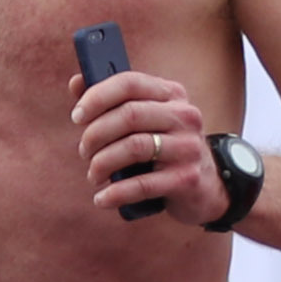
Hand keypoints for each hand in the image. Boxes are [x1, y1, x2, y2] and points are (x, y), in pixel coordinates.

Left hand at [72, 64, 225, 224]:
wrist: (204, 187)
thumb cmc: (161, 149)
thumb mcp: (143, 122)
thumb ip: (111, 102)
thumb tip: (76, 82)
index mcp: (171, 94)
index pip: (130, 83)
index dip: (97, 97)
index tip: (76, 116)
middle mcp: (184, 116)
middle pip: (129, 115)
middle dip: (96, 134)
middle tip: (84, 151)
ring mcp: (188, 147)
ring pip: (134, 147)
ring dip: (102, 163)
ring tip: (93, 175)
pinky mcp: (187, 178)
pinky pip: (143, 184)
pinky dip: (116, 192)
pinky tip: (102, 198)